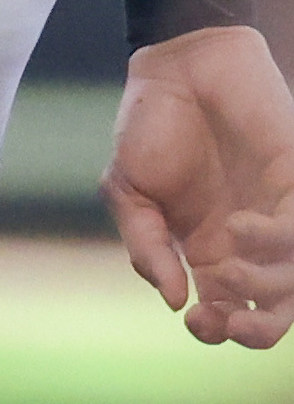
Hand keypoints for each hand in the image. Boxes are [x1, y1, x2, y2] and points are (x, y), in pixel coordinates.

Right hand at [104, 23, 293, 346]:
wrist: (174, 71)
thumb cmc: (148, 127)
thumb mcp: (127, 193)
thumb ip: (145, 247)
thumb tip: (173, 299)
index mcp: (207, 251)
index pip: (228, 311)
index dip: (218, 329)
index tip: (193, 318)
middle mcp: (248, 242)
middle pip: (275, 310)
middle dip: (256, 332)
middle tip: (221, 322)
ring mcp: (275, 214)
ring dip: (263, 291)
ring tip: (224, 268)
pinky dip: (272, 243)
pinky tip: (236, 224)